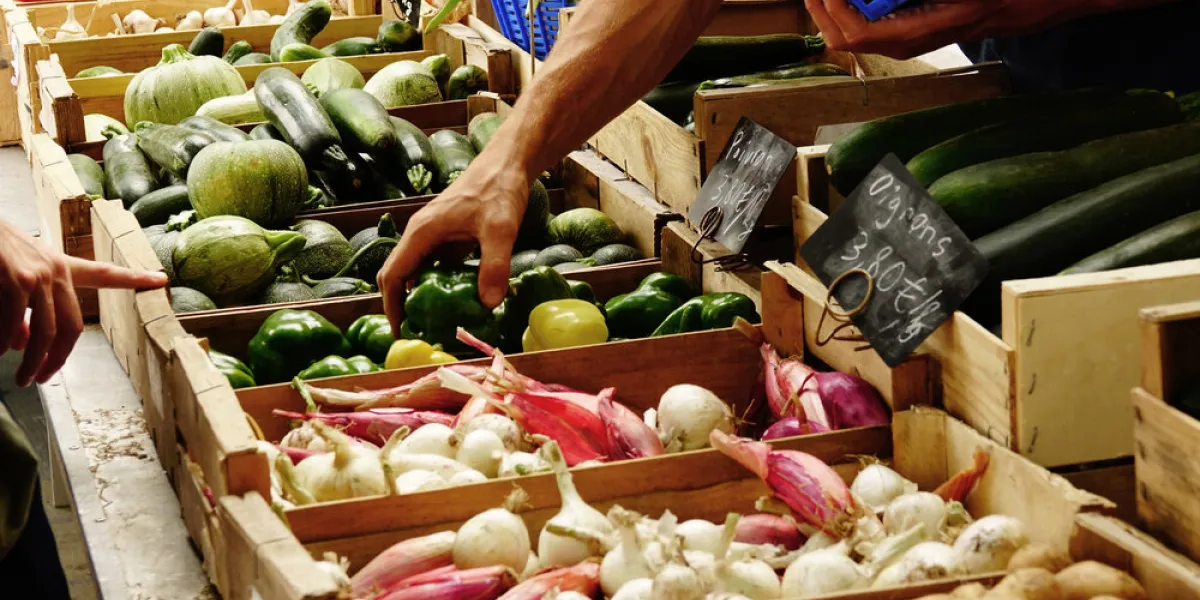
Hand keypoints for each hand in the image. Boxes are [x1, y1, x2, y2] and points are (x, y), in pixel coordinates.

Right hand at [0, 220, 167, 386]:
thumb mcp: (17, 281)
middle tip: (42, 379)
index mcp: (62, 267)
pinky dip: (3, 344)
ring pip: (44, 334)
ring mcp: (37, 276)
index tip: (161, 280)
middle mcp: (56, 271)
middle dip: (57, 360)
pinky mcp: (16, 280)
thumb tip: (25, 345)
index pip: (104, 274)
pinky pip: (13, 326)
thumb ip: (27, 313)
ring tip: (21, 378)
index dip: (134, 278)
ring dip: (30, 362)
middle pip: (71, 328)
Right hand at [377, 155, 531, 333]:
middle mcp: (421, 234)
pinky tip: (457, 302)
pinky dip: (439, 286)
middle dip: (401, 305)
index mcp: (422, 232)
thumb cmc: (499, 189)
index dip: (392, 306)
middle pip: (398, 275)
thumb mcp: (500, 229)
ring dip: (420, 297)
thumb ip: (494, 266)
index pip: (392, 275)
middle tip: (418, 334)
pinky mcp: (449, 237)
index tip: (400, 332)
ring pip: (417, 272)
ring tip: (434, 324)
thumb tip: (489, 304)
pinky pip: (436, 267)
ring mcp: (434, 235)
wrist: (508, 163)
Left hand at [805, 0, 997, 57]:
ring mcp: (894, 40)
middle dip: (821, 8)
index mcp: (908, 35)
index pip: (856, 32)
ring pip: (846, 33)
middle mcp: (896, 44)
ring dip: (829, 8)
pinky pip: (859, 24)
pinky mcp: (896, 30)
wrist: (1003, 7)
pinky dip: (845, 6)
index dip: (835, 7)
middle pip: (841, 38)